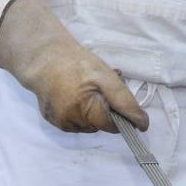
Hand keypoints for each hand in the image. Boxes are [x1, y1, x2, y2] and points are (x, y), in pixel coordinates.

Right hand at [0, 0, 147, 133]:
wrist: (43, 59)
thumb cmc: (78, 64)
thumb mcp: (106, 76)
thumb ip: (124, 101)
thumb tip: (142, 124)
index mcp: (85, 109)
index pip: (113, 126)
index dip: (122, 117)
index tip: (123, 104)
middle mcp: (72, 120)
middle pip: (101, 125)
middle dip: (106, 111)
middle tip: (100, 89)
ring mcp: (61, 122)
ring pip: (89, 126)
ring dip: (93, 113)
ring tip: (87, 91)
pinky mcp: (53, 121)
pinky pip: (76, 124)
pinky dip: (81, 115)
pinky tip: (75, 98)